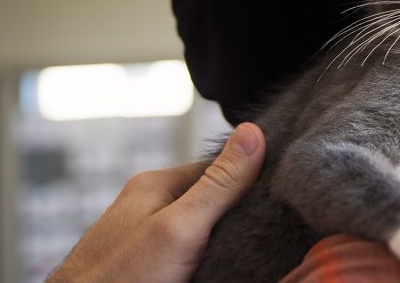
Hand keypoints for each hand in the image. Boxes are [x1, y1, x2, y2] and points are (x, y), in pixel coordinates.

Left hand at [48, 122, 264, 282]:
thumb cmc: (121, 279)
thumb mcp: (181, 226)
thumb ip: (219, 184)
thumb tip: (253, 131)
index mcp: (154, 186)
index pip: (216, 168)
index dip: (248, 180)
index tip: (278, 194)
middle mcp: (147, 208)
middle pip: (209, 201)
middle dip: (236, 215)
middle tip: (263, 229)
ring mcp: (145, 241)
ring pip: (199, 232)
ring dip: (221, 242)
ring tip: (244, 249)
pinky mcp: (148, 269)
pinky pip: (185, 257)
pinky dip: (204, 261)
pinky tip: (216, 269)